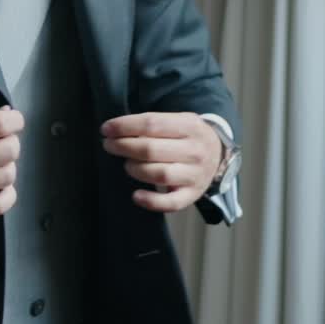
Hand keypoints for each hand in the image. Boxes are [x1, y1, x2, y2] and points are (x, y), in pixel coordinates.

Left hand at [102, 112, 221, 212]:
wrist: (218, 154)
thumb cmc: (188, 137)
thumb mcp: (179, 120)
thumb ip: (153, 123)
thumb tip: (116, 130)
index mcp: (190, 126)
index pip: (151, 124)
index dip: (124, 126)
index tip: (106, 129)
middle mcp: (195, 151)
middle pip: (151, 150)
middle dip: (123, 147)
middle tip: (109, 145)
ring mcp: (195, 175)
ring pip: (159, 174)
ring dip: (135, 169)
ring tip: (127, 164)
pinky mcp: (192, 195)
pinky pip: (171, 203)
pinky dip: (151, 201)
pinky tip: (136, 195)